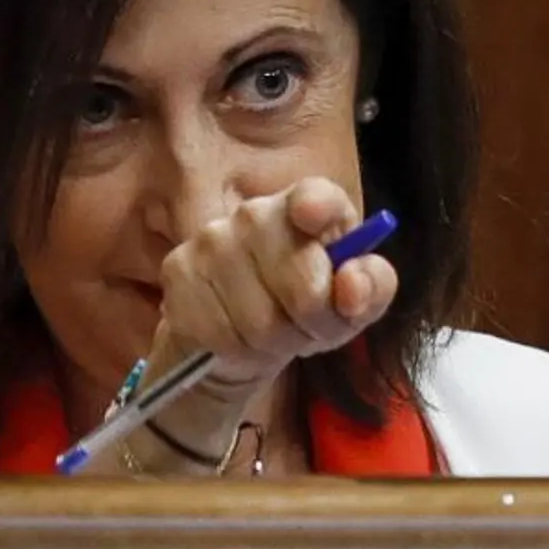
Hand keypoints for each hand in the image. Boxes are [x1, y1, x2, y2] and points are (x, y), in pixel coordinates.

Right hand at [152, 177, 397, 395]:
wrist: (230, 340)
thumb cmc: (298, 312)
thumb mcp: (348, 307)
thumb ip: (370, 290)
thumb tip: (353, 285)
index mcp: (304, 209)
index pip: (315, 196)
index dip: (318, 205)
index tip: (314, 217)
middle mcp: (254, 214)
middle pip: (300, 277)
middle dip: (313, 319)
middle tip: (308, 327)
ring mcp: (211, 241)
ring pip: (261, 318)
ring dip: (275, 342)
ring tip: (271, 336)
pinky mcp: (178, 273)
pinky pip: (223, 334)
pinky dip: (238, 351)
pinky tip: (236, 341)